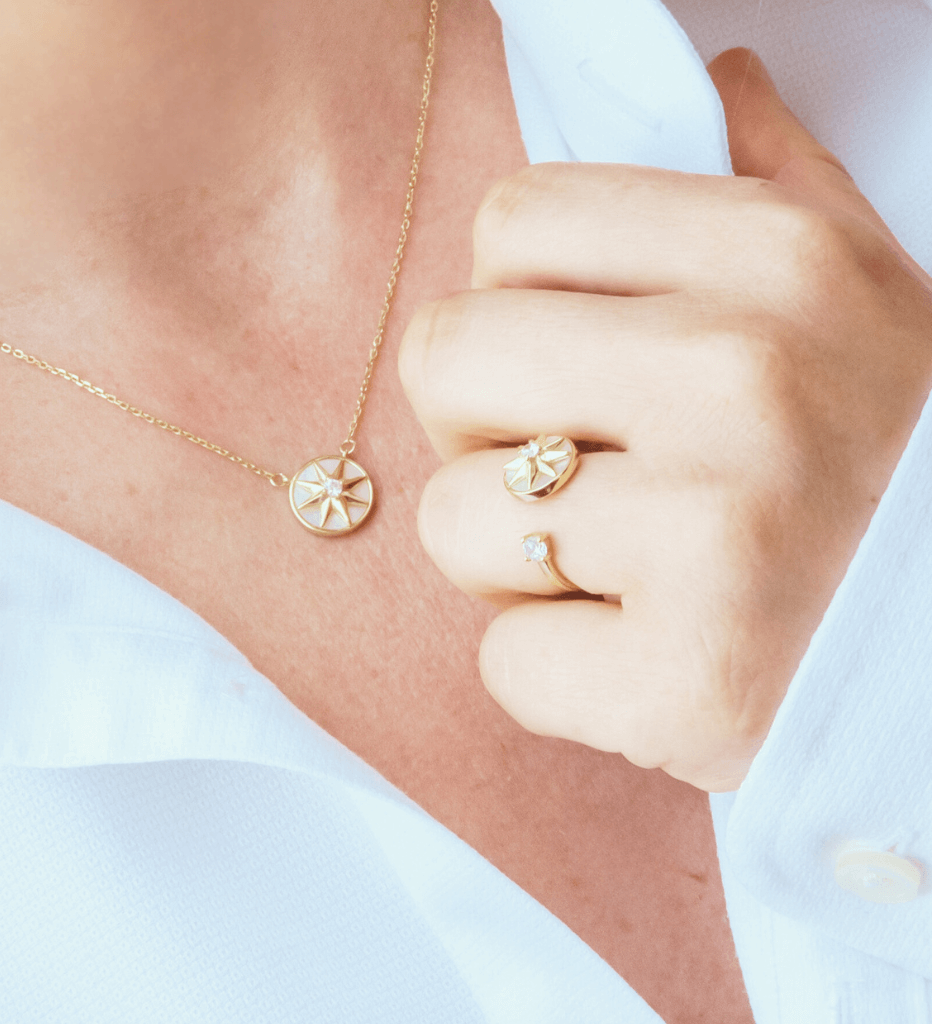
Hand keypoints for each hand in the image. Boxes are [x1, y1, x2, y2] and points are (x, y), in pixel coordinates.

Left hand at [399, 48, 931, 791]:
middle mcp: (743, 377)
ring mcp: (713, 531)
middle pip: (443, 354)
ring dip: (512, 560)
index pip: (509, 223)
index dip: (513, 303)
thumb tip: (717, 85)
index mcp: (776, 260)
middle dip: (478, 427)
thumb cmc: (889, 470)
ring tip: (619, 574)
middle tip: (571, 474)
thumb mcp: (866, 299)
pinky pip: (505, 662)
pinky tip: (642, 657)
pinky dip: (554, 672)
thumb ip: (779, 182)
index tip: (569, 365)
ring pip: (451, 517)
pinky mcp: (683, 680)